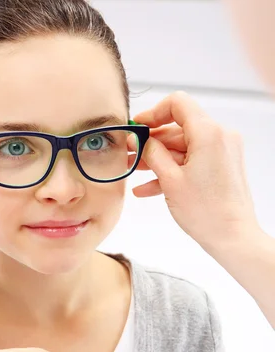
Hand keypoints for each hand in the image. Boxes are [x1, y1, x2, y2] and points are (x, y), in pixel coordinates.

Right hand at [132, 91, 260, 253]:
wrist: (232, 237)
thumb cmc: (206, 212)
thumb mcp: (170, 180)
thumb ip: (152, 154)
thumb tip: (140, 139)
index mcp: (208, 133)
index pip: (178, 104)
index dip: (153, 113)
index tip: (136, 128)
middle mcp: (219, 137)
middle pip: (178, 128)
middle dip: (152, 142)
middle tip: (129, 154)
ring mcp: (222, 152)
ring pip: (183, 147)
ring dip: (158, 159)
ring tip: (135, 172)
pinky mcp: (221, 167)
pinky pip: (192, 161)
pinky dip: (172, 170)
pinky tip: (148, 187)